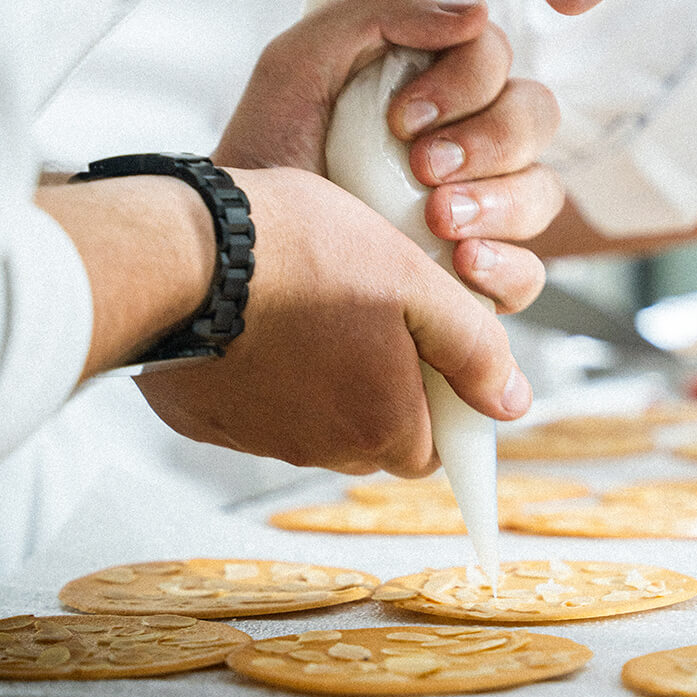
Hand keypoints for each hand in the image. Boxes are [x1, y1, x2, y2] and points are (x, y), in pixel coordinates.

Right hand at [135, 167, 530, 473]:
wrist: (183, 248)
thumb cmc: (303, 252)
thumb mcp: (414, 281)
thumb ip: (473, 346)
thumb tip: (513, 404)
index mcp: (379, 424)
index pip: (431, 446)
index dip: (437, 398)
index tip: (422, 349)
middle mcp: (319, 449)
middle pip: (374, 438)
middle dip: (382, 390)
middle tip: (367, 312)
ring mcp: (255, 439)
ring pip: (313, 424)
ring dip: (322, 380)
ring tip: (309, 302)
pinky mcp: (203, 419)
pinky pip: (252, 409)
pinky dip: (262, 375)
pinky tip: (256, 316)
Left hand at [216, 0, 562, 311]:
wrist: (236, 245)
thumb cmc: (267, 150)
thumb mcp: (299, 61)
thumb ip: (378, 10)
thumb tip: (477, 13)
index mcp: (437, 83)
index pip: (497, 57)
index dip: (466, 81)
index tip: (402, 118)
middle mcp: (470, 141)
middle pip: (535, 117)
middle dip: (487, 139)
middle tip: (423, 166)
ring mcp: (478, 210)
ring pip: (542, 191)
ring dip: (499, 200)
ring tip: (438, 219)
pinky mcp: (473, 277)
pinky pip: (529, 273)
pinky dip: (507, 266)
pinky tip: (463, 263)